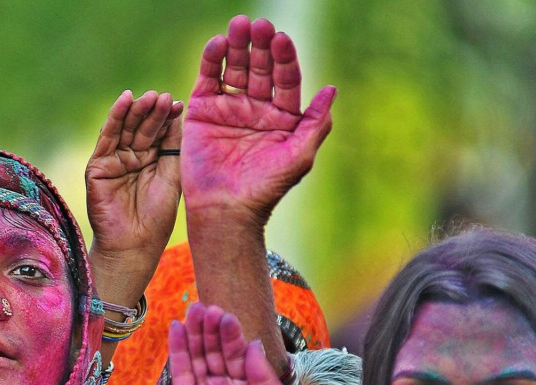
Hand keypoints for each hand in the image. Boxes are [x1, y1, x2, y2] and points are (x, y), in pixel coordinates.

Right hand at [86, 89, 182, 277]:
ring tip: (148, 97)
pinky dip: (115, 117)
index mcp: (153, 161)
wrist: (134, 245)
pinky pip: (107, 137)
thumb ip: (173, 147)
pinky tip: (125, 100)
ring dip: (135, 110)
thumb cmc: (157, 217)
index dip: (167, 117)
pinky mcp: (98, 166)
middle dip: (152, 112)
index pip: (159, 132)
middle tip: (162, 97)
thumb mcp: (172, 177)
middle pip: (142, 127)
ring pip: (125, 128)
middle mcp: (133, 158)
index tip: (178, 103)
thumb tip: (177, 114)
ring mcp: (114, 161)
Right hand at [169, 302, 300, 384]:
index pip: (241, 354)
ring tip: (194, 310)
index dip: (233, 335)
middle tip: (208, 308)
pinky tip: (177, 329)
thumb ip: (267, 378)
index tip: (228, 317)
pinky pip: (181, 373)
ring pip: (199, 357)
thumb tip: (254, 345)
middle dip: (213, 329)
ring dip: (196, 333)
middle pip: (218, 350)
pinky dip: (178, 350)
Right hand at [182, 15, 335, 224]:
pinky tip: (217, 44)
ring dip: (237, 46)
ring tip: (238, 25)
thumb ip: (315, 123)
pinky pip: (208, 80)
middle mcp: (257, 108)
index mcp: (282, 117)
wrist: (226, 209)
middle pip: (260, 68)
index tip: (282, 39)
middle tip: (259, 25)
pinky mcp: (203, 112)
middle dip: (260, 46)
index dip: (285, 58)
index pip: (286, 78)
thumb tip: (332, 90)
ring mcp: (229, 108)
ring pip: (235, 68)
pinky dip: (211, 60)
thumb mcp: (299, 156)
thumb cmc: (265, 187)